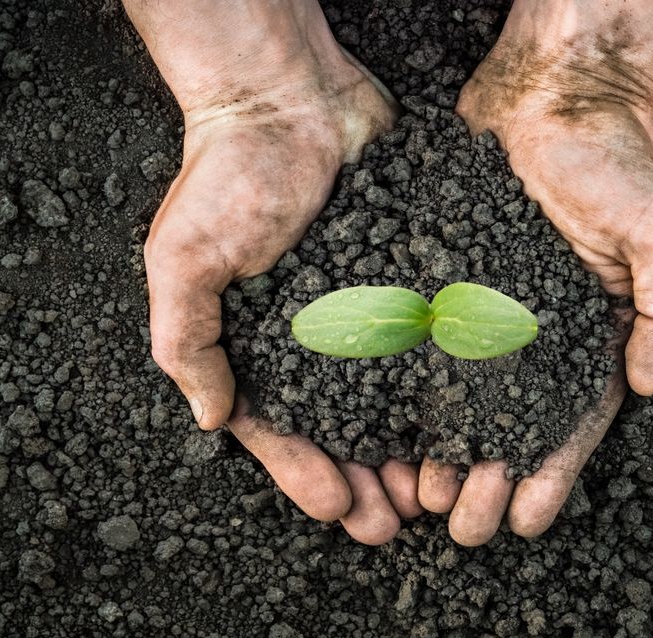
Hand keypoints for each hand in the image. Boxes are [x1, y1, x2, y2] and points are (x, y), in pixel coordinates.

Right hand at [125, 0, 417, 542]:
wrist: (289, 97)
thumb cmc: (225, 176)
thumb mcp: (182, 261)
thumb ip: (188, 340)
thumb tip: (212, 420)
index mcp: (258, 345)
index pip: (280, 429)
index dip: (307, 475)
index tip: (340, 509)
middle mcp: (313, 339)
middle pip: (343, 429)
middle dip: (367, 480)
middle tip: (397, 523)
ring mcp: (365, 312)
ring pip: (393, 400)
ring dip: (410, 450)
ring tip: (435, 492)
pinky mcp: (408, 281)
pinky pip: (430, 344)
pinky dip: (446, 387)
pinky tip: (470, 420)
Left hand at [431, 0, 652, 544]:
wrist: (551, 95)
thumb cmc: (617, 159)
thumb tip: (648, 385)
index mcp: (589, 338)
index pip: (572, 425)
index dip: (552, 476)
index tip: (528, 522)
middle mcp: (533, 337)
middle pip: (507, 428)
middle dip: (488, 483)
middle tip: (462, 526)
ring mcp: (483, 314)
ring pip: (456, 403)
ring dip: (440, 456)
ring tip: (418, 496)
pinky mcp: (440, 286)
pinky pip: (417, 349)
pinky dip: (402, 395)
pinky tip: (384, 432)